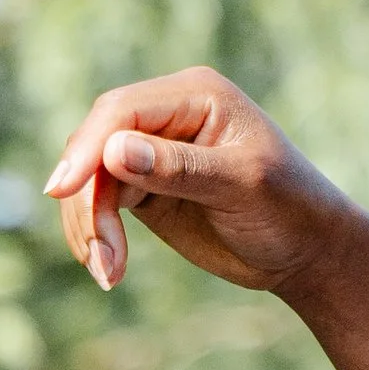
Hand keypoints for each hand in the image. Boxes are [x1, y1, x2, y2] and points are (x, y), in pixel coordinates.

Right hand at [45, 69, 345, 297]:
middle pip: (95, 144)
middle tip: (98, 255)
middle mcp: (167, 114)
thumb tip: (114, 151)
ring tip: (108, 274)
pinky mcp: (143, 186)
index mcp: (195, 95)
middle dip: (86, 199)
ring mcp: (151, 149)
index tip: (62, 191)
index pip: (121, 110)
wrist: (305, 250)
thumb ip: (180, 168)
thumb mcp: (242, 186)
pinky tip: (109, 271)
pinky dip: (94, 234)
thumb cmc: (289, 209)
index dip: (88, 148)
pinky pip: (98, 202)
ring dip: (87, 224)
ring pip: (89, 178)